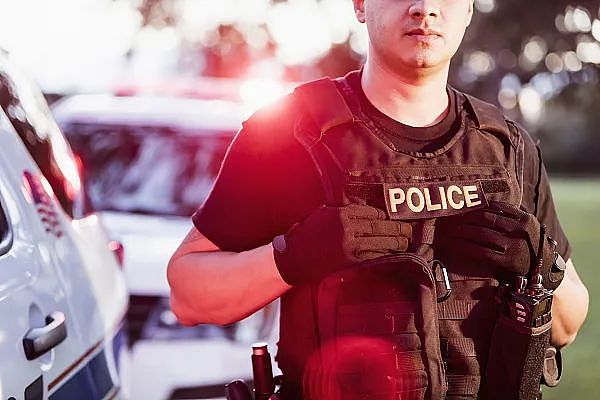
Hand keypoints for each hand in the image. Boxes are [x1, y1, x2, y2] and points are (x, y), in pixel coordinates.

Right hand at [273, 204, 411, 285]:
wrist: (293, 257)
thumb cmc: (307, 234)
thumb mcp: (323, 214)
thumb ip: (342, 210)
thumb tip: (363, 210)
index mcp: (342, 213)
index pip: (372, 213)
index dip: (385, 217)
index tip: (392, 219)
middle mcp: (348, 228)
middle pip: (382, 227)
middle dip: (398, 229)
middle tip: (409, 230)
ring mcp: (351, 245)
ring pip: (382, 242)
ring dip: (397, 243)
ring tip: (406, 242)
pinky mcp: (351, 261)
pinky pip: (375, 257)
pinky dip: (386, 255)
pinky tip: (393, 254)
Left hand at [437, 201, 563, 289]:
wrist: (544, 272)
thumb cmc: (529, 246)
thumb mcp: (528, 227)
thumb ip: (512, 215)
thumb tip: (485, 203)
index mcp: (525, 219)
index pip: (497, 207)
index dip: (477, 206)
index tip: (464, 207)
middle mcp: (520, 231)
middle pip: (487, 219)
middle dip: (467, 218)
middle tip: (452, 218)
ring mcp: (514, 247)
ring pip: (482, 234)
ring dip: (464, 231)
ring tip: (452, 230)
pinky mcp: (506, 262)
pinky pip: (481, 252)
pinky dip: (467, 247)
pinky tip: (458, 245)